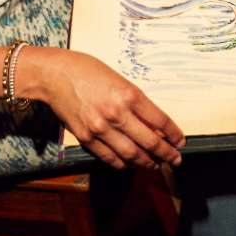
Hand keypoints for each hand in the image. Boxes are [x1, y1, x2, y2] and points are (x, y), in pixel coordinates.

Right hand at [22, 47, 184, 169]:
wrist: (55, 75)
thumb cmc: (87, 70)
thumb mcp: (120, 80)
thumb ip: (136, 102)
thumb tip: (153, 124)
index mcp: (129, 95)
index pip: (160, 121)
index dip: (173, 134)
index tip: (180, 141)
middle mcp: (117, 114)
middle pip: (150, 142)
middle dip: (166, 153)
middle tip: (175, 159)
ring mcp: (100, 128)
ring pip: (131, 154)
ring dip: (146, 162)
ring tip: (155, 164)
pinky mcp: (86, 137)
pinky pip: (109, 157)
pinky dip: (122, 163)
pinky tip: (130, 164)